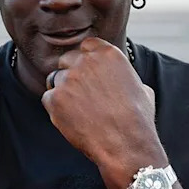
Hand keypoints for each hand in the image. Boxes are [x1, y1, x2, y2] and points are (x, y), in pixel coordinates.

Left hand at [41, 38, 164, 188]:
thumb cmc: (137, 120)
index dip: (84, 59)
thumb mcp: (140, 87)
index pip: (86, 45)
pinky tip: (72, 120)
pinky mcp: (54, 98)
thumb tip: (119, 78)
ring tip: (80, 111)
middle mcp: (85, 62)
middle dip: (71, 74)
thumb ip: (122, 75)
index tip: (87, 72)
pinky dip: (55, 109)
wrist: (126, 143)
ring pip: (55, 80)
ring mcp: (68, 79)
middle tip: (80, 95)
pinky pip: (48, 99)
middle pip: (66, 60)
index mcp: (107, 54)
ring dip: (62, 92)